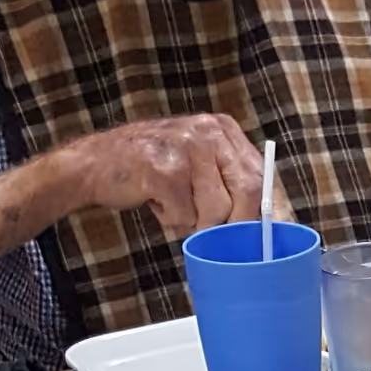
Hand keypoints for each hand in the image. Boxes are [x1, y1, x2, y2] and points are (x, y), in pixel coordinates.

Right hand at [59, 117, 264, 240]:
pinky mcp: (163, 169)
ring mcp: (185, 147)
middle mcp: (208, 132)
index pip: (263, 173)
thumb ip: (227, 180)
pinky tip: (157, 204)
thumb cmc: (151, 170)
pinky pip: (184, 215)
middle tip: (223, 241)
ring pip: (216, 208)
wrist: (94, 164)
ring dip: (197, 223)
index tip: (277, 237)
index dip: (273, 209)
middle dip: (238, 225)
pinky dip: (172, 222)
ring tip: (175, 209)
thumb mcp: (197, 162)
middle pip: (248, 190)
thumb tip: (264, 223)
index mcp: (222, 129)